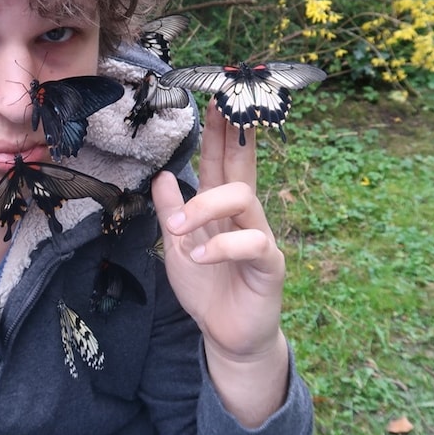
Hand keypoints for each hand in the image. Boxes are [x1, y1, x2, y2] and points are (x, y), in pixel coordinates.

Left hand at [151, 99, 288, 424]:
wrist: (226, 334)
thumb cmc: (207, 288)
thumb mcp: (179, 247)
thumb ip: (172, 213)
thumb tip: (163, 176)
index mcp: (222, 209)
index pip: (222, 162)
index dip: (219, 133)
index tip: (214, 100)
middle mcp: (245, 216)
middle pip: (241, 167)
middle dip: (232, 136)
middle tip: (220, 110)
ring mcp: (260, 237)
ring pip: (243, 198)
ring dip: (206, 208)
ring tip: (181, 231)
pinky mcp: (270, 265)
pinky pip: (252, 244)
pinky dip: (222, 247)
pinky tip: (201, 258)